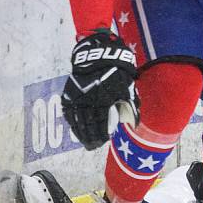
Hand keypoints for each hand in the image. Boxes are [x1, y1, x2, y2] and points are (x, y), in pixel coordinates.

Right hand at [61, 28, 139, 149]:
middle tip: (92, 146)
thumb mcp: (127, 88)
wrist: (100, 56)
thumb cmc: (117, 73)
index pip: (100, 124)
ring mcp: (77, 97)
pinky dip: (72, 120)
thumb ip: (131, 106)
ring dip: (79, 132)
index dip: (100, 135)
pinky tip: (75, 127)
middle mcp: (88, 101)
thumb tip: (135, 124)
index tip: (102, 141)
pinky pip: (68, 111)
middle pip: (87, 125)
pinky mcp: (70, 92)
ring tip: (84, 140)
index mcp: (103, 101)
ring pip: (76, 120)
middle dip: (89, 138)